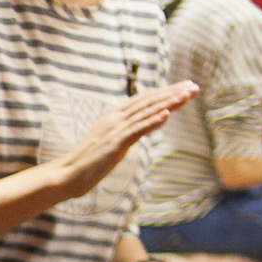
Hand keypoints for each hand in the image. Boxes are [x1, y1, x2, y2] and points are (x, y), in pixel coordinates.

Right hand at [48, 82, 197, 205]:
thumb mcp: (111, 141)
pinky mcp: (115, 144)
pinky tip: (167, 114)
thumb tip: (144, 127)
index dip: (166, 92)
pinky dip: (153, 121)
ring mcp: (115, 130)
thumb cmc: (89, 161)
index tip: (184, 87)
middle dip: (173, 93)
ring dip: (169, 102)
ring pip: (147, 112)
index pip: (145, 99)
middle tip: (193, 86)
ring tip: (187, 95)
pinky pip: (137, 130)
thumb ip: (127, 131)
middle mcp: (115, 118)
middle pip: (149, 101)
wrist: (67, 174)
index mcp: (114, 115)